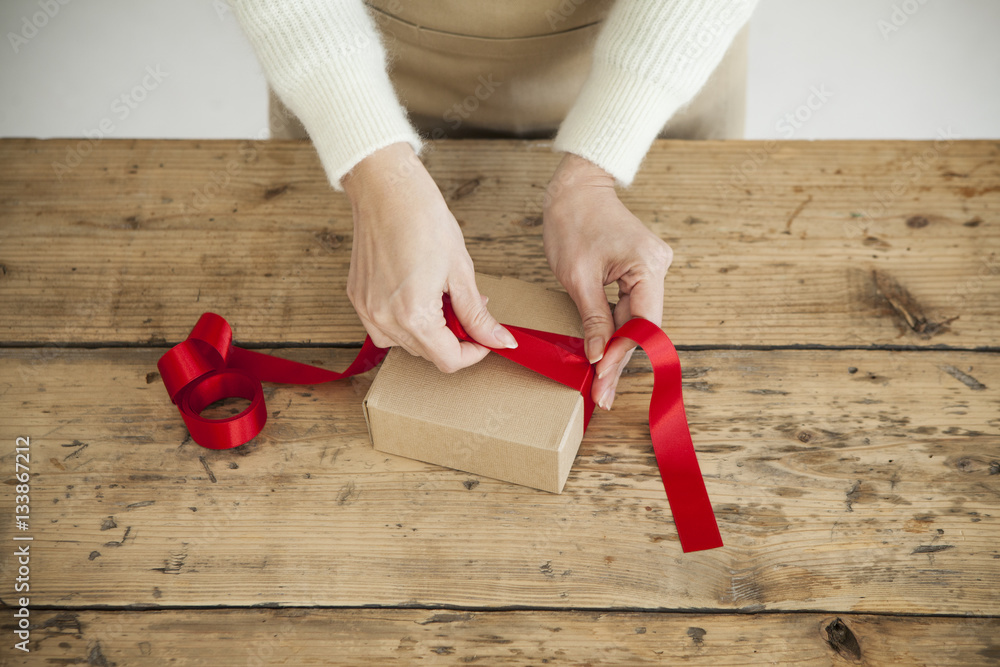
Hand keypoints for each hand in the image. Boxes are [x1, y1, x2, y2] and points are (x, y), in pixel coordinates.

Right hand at [342, 142, 516, 371]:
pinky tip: (416, 296)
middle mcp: (384, 319)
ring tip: (441, 299)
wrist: (387, 189)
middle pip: (427, 353)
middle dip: (453, 338)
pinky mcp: (357, 298)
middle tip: (467, 308)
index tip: (485, 338)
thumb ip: (477, 315)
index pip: (449, 360)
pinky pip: (383, 327)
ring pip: (404, 343)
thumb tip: (500, 341)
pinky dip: (404, 322)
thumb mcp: (461, 271)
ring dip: (428, 332)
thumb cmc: (424, 220)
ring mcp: (366, 310)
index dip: (474, 353)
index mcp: (414, 316)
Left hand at [542, 153, 672, 409]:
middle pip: (643, 325)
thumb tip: (597, 356)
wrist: (576, 188)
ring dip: (619, 347)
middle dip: (620, 359)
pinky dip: (617, 328)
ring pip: (636, 319)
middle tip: (602, 394)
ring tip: (602, 382)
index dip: (622, 356)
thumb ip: (592, 318)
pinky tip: (605, 353)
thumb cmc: (573, 222)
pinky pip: (631, 306)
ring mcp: (652, 268)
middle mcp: (659, 267)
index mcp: (648, 265)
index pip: (642, 323)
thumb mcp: (577, 276)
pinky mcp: (641, 270)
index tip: (602, 381)